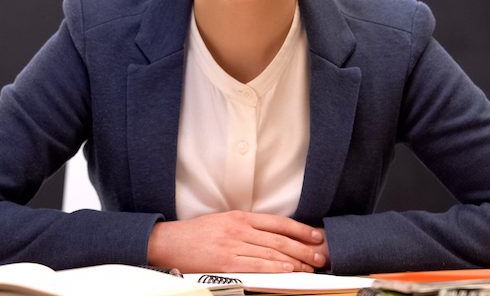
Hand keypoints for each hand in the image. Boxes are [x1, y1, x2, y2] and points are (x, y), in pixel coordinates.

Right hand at [147, 210, 329, 272]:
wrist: (169, 242)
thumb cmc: (196, 234)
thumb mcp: (223, 221)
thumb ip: (247, 226)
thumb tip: (274, 236)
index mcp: (240, 217)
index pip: (278, 222)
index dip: (300, 230)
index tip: (316, 237)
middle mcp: (239, 229)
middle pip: (279, 239)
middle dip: (303, 249)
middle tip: (320, 256)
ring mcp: (232, 245)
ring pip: (271, 253)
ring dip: (294, 261)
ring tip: (310, 267)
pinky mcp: (225, 262)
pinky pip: (256, 265)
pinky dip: (275, 268)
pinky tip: (288, 271)